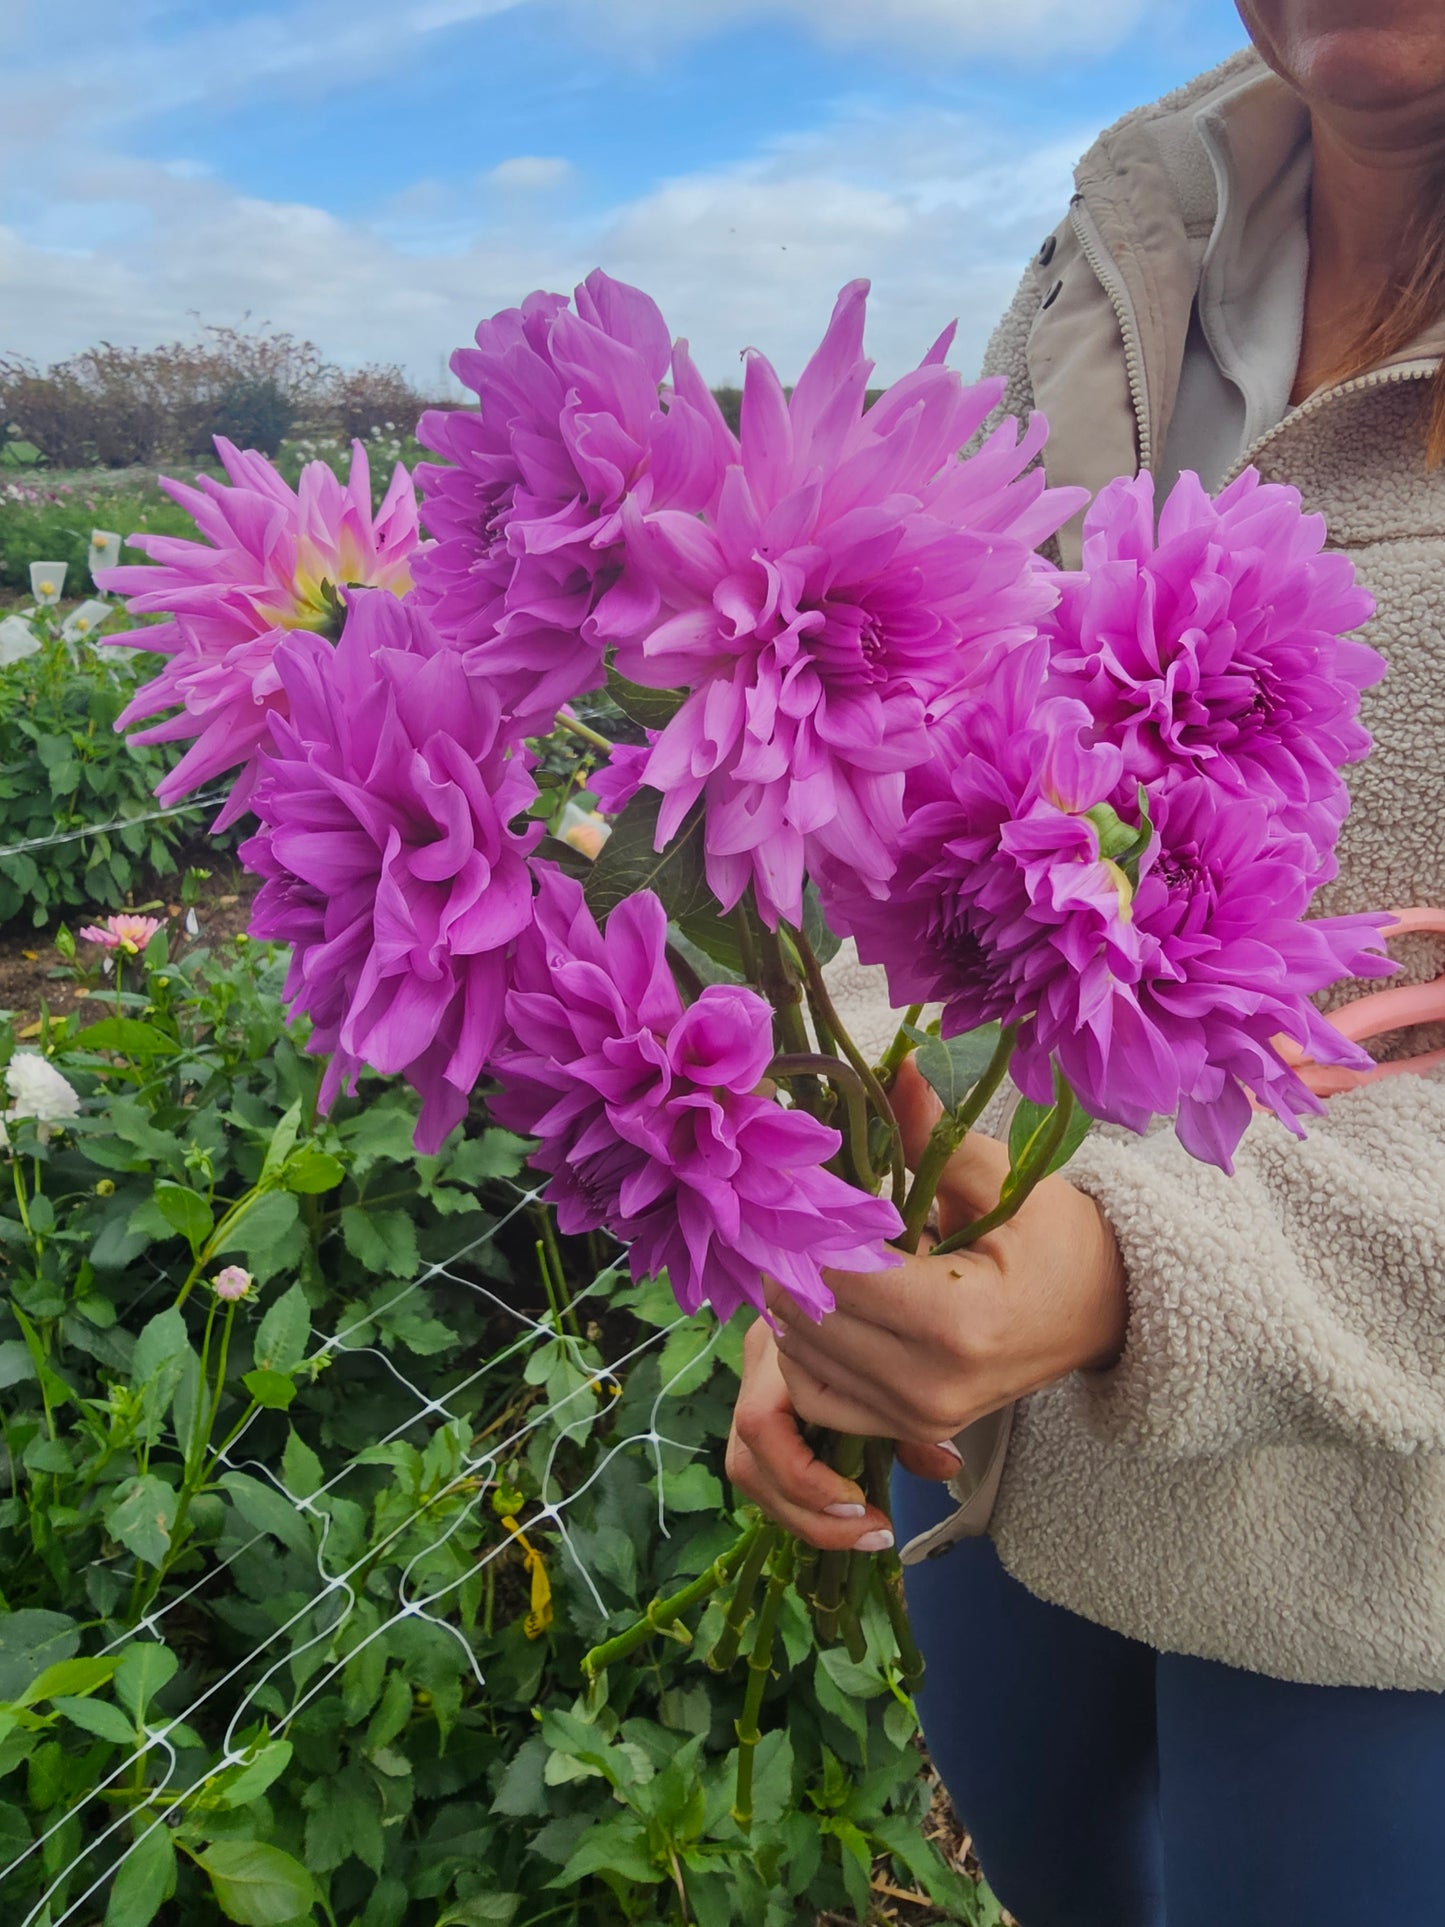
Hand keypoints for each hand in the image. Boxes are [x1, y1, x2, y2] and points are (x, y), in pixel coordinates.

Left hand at [725, 1057, 1127, 1548]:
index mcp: (957, 1322)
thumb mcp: (1007, 1179)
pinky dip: (804, 1353)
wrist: (1105, 1313)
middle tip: (788, 1208)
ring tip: (808, 1249)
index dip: (805, 1224)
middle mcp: (929, 1384)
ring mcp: (919, 1417)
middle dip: (789, 1257)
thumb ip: (937, 1135)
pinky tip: (823, 1305)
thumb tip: (897, 1067)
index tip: (798, 1181)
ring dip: (791, 1302)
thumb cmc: (1061, 1240)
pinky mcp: (911, 1429)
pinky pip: (819, 1398)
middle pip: (808, 1319)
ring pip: (800, 1360)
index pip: (836, 1275)